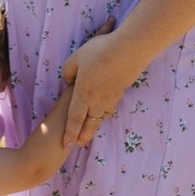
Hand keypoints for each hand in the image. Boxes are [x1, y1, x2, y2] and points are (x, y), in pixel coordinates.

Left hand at [60, 19, 133, 148]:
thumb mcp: (75, 58)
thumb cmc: (99, 52)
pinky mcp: (120, 92)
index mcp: (83, 94)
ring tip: (89, 131)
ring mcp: (111, 98)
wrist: (129, 50)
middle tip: (78, 145)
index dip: (70, 133)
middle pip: (89, 123)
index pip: (74, 119)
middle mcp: (97, 100)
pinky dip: (104, 114)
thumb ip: (68, 72)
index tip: (66, 145)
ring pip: (101, 117)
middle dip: (83, 135)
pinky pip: (110, 108)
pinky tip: (103, 112)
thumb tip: (69, 82)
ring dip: (94, 126)